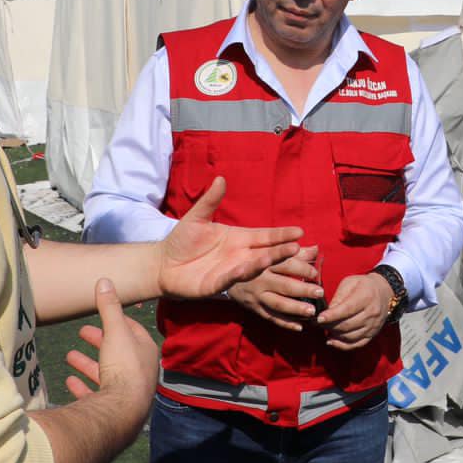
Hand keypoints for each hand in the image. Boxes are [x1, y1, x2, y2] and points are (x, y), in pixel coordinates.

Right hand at [64, 278, 159, 413]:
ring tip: (70, 356)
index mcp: (146, 351)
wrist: (122, 410)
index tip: (102, 315)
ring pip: (106, 373)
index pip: (133, 330)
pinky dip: (83, 386)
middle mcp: (140, 371)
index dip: (117, 320)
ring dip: (88, 364)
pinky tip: (70, 381)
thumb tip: (105, 280)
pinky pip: (96, 395)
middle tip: (82, 332)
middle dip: (100, 341)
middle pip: (118, 351)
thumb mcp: (115, 330)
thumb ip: (109, 307)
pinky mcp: (113, 409)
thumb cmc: (123, 366)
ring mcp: (127, 392)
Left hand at [158, 177, 302, 299]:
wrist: (162, 263)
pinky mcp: (215, 284)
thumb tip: (220, 178)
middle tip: (297, 247)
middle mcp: (239, 255)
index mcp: (238, 238)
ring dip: (263, 263)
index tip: (300, 231)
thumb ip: (210, 200)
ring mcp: (229, 271)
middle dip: (280, 251)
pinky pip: (229, 279)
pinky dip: (238, 274)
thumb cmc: (182, 240)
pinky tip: (246, 268)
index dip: (281, 234)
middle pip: (264, 252)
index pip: (264, 236)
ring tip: (275, 257)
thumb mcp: (197, 217)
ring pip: (251, 267)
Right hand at [226, 249, 323, 331]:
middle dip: (303, 289)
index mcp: (264, 262)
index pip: (285, 264)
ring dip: (296, 308)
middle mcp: (260, 280)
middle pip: (284, 285)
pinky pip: (271, 318)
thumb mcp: (269, 251)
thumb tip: (316, 248)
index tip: (315, 272)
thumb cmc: (254, 260)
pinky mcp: (255, 308)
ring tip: (312, 311)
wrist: (226, 275)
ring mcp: (257, 296)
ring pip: (278, 304)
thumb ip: (294, 252)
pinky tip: (300, 327)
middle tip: (319, 292)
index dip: (302, 268)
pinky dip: (285, 323)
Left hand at [318, 271, 395, 350]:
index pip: (347, 309)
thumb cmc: (364, 286)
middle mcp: (372, 313)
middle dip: (330, 326)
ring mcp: (373, 326)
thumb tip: (327, 311)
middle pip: (347, 325)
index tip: (319, 318)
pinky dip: (342, 345)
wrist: (385, 293)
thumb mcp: (350, 282)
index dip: (332, 315)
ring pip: (350, 336)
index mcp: (366, 297)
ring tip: (325, 329)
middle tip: (318, 323)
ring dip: (334, 335)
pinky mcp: (372, 334)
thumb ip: (339, 296)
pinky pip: (356, 344)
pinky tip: (332, 341)